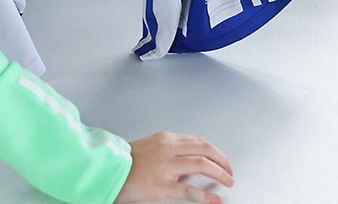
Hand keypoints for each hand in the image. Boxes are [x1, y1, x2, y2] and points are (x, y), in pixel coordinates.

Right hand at [116, 131, 233, 203]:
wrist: (107, 171)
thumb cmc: (125, 162)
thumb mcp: (150, 148)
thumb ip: (170, 152)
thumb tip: (189, 164)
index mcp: (165, 139)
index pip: (198, 141)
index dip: (214, 150)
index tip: (221, 159)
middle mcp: (168, 149)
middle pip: (205, 150)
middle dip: (222, 160)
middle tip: (229, 170)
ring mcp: (167, 167)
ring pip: (202, 165)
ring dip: (219, 173)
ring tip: (228, 181)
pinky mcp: (163, 185)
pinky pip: (190, 190)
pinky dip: (207, 196)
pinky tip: (216, 200)